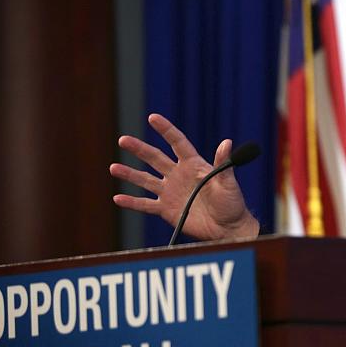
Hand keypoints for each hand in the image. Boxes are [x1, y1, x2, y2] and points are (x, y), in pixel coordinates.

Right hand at [109, 114, 259, 241]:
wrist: (227, 228)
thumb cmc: (232, 204)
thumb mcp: (228, 183)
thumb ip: (223, 165)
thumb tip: (227, 142)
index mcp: (194, 165)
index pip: (177, 143)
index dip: (166, 130)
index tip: (153, 118)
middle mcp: (178, 175)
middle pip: (155, 158)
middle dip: (139, 149)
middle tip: (123, 140)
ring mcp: (170, 192)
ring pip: (145, 180)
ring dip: (129, 174)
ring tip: (113, 168)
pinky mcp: (166, 210)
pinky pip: (146, 205)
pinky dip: (132, 202)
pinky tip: (118, 198)